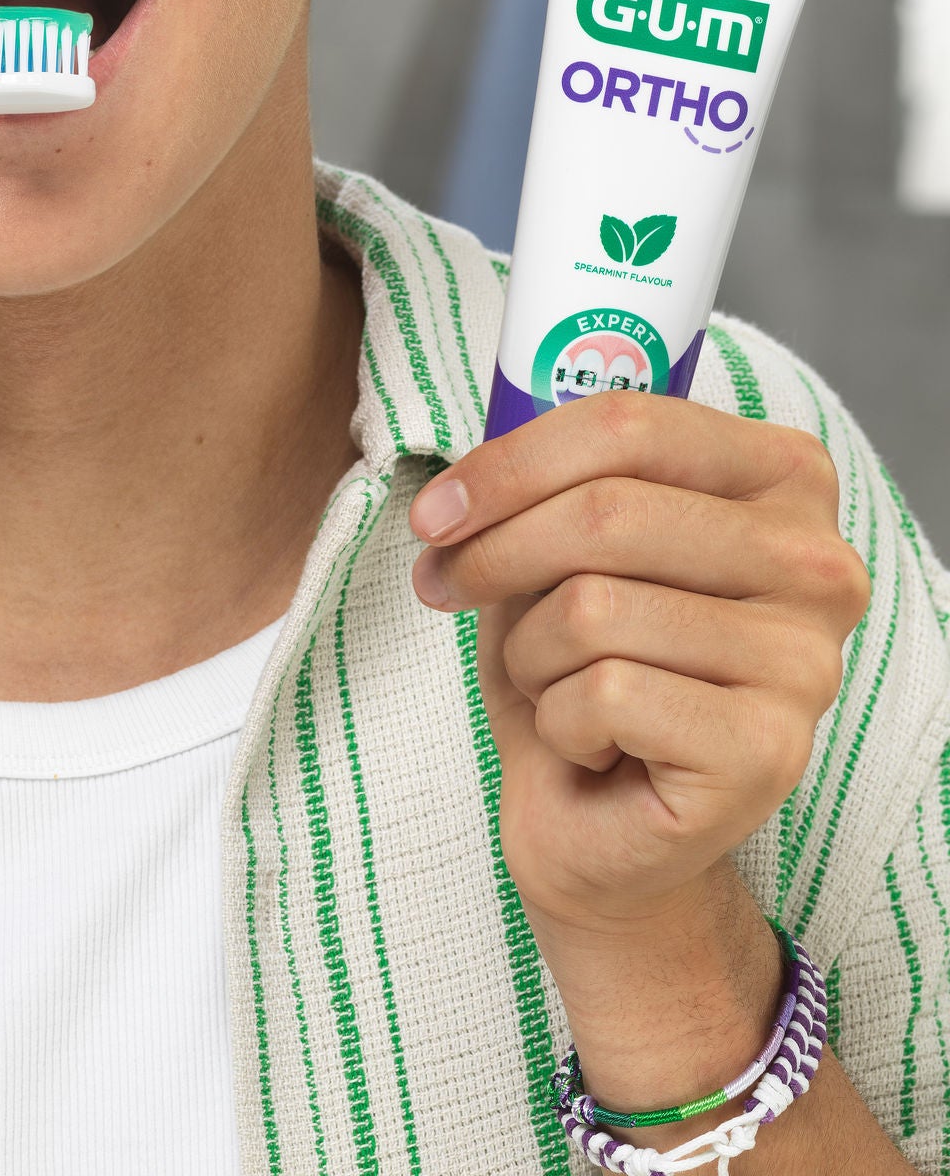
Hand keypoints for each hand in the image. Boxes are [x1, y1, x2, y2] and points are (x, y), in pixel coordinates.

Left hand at [407, 390, 867, 935]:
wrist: (599, 826)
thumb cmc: (578, 672)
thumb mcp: (551, 557)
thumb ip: (539, 493)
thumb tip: (462, 483)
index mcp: (781, 480)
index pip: (631, 424)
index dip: (508, 462)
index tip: (434, 512)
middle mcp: (817, 562)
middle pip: (605, 511)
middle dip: (494, 556)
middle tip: (446, 589)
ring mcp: (805, 660)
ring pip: (593, 607)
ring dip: (530, 653)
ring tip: (554, 685)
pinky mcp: (767, 749)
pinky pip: (603, 695)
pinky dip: (558, 723)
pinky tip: (592, 745)